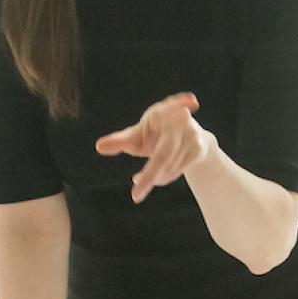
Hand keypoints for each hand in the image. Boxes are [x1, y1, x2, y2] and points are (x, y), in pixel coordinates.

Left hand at [95, 92, 215, 202]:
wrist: (188, 138)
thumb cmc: (156, 135)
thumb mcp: (138, 135)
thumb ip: (120, 140)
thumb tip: (99, 146)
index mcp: (163, 112)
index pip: (170, 107)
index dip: (180, 102)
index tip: (190, 103)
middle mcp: (181, 122)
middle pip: (164, 153)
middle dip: (150, 176)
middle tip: (135, 196)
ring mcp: (192, 136)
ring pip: (169, 167)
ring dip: (153, 177)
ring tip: (141, 178)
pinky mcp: (198, 150)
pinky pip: (177, 171)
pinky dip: (163, 178)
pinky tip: (157, 176)